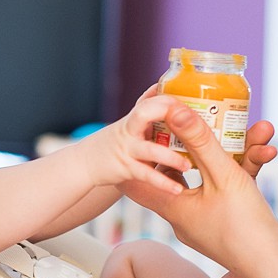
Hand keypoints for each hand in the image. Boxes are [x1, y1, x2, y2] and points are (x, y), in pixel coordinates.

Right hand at [76, 91, 191, 193]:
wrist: (84, 163)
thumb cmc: (115, 143)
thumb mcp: (130, 123)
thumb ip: (148, 111)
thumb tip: (163, 89)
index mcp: (135, 117)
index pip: (151, 97)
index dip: (169, 97)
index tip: (192, 98)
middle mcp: (130, 129)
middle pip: (144, 112)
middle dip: (168, 112)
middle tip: (193, 121)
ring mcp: (127, 148)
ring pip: (150, 149)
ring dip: (171, 157)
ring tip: (189, 166)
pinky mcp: (125, 168)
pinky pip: (146, 175)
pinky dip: (162, 182)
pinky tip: (177, 188)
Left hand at [145, 105, 277, 277]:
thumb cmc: (244, 227)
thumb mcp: (221, 175)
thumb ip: (199, 141)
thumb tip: (173, 110)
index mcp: (172, 207)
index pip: (140, 178)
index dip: (142, 152)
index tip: (148, 128)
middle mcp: (186, 214)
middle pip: (182, 169)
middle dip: (197, 140)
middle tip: (201, 116)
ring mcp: (210, 217)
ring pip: (216, 175)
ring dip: (237, 150)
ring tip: (259, 128)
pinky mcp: (232, 219)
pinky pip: (234, 186)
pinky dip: (249, 168)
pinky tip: (268, 151)